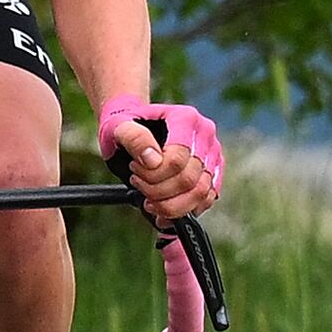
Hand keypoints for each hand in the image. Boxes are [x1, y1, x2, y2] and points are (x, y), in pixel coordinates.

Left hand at [100, 100, 224, 221]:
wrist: (133, 126)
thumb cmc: (125, 125)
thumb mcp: (117, 126)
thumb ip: (133, 138)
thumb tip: (152, 160)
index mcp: (186, 118)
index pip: (178, 158)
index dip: (153, 174)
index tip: (133, 169)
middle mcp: (205, 135)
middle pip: (189, 179)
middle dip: (158, 190)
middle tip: (137, 183)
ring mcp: (212, 154)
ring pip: (201, 193)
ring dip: (170, 205)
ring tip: (148, 199)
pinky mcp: (213, 172)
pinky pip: (206, 200)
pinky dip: (184, 211)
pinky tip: (162, 213)